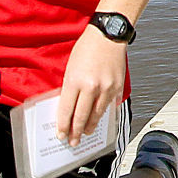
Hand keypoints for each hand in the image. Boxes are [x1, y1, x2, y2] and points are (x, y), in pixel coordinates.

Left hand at [56, 25, 127, 147]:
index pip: (66, 110)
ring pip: (97, 115)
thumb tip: (69, 107)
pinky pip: (109, 106)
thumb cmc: (88, 47)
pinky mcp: (117, 87)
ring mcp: (106, 88)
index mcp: (75, 81)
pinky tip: (99, 119)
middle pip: (81, 117)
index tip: (61, 135)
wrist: (109, 35)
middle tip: (73, 141)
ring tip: (86, 133)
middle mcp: (91, 87)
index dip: (63, 126)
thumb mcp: (71, 67)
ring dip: (90, 126)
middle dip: (76, 132)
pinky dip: (103, 114)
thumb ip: (70, 88)